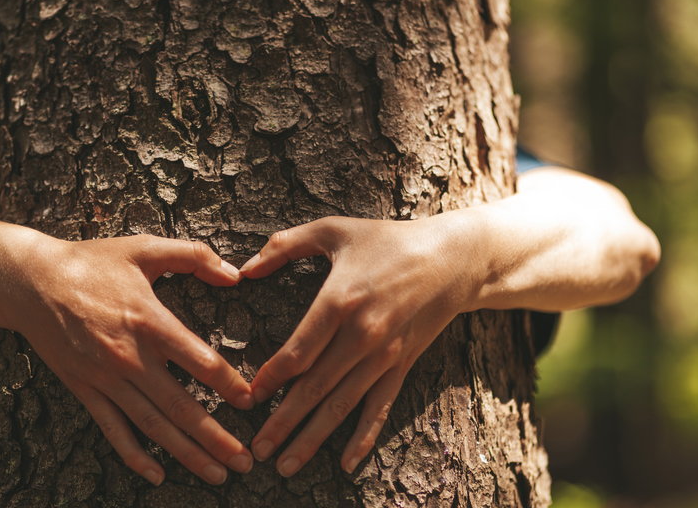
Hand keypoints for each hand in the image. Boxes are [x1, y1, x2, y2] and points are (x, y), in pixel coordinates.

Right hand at [2, 234, 254, 484]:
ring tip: (218, 475)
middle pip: (180, 405)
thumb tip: (236, 274)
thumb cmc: (91, 262)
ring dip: (186, 454)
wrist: (29, 282)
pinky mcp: (84, 389)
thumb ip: (193, 255)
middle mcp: (129, 356)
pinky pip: (112, 429)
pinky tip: (157, 475)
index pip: (198, 359)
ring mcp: (105, 378)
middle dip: (216, 437)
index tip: (250, 401)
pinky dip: (134, 455)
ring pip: (152, 425)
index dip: (228, 383)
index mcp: (149, 320)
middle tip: (245, 461)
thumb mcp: (143, 247)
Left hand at [240, 215, 481, 475]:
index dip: (270, 379)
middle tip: (258, 451)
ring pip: (342, 405)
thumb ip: (284, 245)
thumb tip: (244, 268)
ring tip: (286, 466)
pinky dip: (363, 438)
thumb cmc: (387, 239)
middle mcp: (361, 335)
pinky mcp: (401, 365)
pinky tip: (347, 464)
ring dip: (313, 438)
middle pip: (315, 388)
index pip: (297, 352)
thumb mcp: (333, 230)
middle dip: (283, 422)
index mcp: (339, 300)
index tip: (248, 398)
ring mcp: (384, 355)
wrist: (453, 258)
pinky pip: (379, 407)